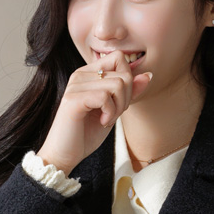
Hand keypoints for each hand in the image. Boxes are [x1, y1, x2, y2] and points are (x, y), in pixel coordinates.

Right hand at [36, 49, 152, 175]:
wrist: (64, 155)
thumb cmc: (86, 134)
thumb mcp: (114, 110)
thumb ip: (129, 92)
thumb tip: (148, 75)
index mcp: (88, 73)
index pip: (119, 58)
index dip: (128, 80)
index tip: (118, 102)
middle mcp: (80, 74)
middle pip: (123, 73)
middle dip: (126, 98)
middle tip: (113, 115)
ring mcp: (76, 85)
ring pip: (118, 84)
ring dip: (119, 107)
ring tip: (107, 119)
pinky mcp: (73, 99)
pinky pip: (106, 97)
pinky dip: (110, 113)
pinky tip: (102, 122)